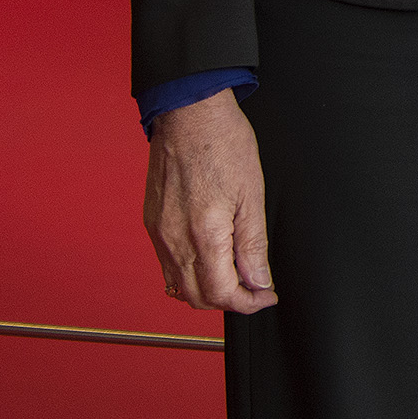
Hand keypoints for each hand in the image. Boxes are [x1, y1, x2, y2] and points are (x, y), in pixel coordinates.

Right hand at [143, 90, 277, 313]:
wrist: (188, 115)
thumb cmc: (223, 144)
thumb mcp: (252, 194)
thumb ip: (253, 245)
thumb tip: (258, 281)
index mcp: (204, 235)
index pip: (221, 294)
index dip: (247, 303)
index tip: (266, 295)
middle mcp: (174, 241)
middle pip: (197, 298)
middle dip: (229, 301)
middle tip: (255, 287)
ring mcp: (159, 235)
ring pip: (179, 286)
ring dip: (207, 290)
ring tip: (235, 275)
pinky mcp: (152, 224)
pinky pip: (167, 266)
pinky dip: (188, 274)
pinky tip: (210, 259)